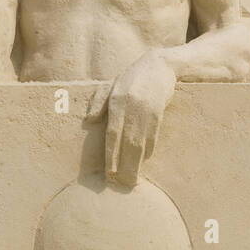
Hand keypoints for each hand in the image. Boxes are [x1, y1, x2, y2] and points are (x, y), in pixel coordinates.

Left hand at [94, 51, 177, 186]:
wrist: (160, 65)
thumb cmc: (132, 78)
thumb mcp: (111, 85)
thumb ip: (98, 101)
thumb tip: (89, 120)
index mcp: (116, 101)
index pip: (112, 134)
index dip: (111, 155)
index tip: (110, 173)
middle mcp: (131, 106)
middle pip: (127, 142)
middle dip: (125, 165)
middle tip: (123, 184)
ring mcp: (146, 109)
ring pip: (141, 142)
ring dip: (137, 163)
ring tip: (134, 179)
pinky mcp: (160, 111)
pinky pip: (153, 135)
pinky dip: (149, 149)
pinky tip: (145, 160)